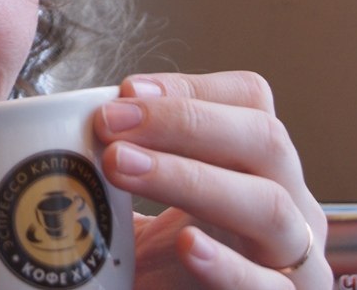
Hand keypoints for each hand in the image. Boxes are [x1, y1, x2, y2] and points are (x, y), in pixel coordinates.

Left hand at [94, 71, 332, 288]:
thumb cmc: (162, 266)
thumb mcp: (144, 205)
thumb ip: (121, 160)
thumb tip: (61, 119)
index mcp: (259, 167)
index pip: (249, 100)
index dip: (190, 87)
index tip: (125, 90)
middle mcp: (290, 204)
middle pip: (264, 139)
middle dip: (181, 121)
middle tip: (109, 122)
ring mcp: (294, 261)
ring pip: (267, 205)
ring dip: (187, 178)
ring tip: (119, 166)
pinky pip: (265, 287)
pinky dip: (226, 265)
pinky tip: (188, 246)